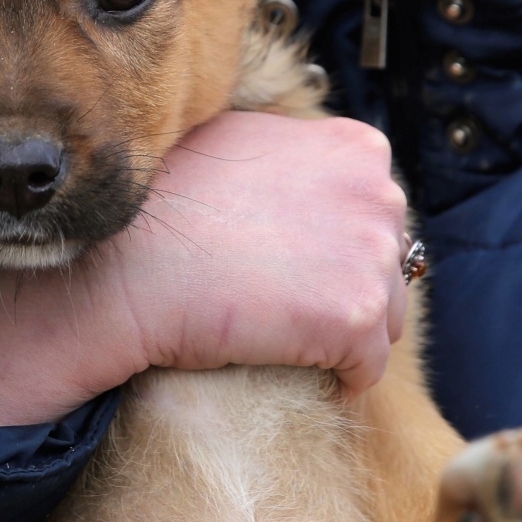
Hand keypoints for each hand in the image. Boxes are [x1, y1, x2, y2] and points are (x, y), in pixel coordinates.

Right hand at [0, 111, 409, 433]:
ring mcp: (372, 254)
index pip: (375, 210)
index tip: (297, 264)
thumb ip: (296, 158)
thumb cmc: (168, 204)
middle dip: (347, 286)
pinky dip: (336, 376)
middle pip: (389, 262)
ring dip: (343, 333)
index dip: (336, 243)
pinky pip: (366, 367)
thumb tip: (311, 179)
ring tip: (284, 336)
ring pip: (384, 317)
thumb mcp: (241, 145)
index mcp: (354, 148)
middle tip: (286, 303)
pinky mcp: (357, 317)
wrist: (131, 260)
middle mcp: (378, 193)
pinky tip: (291, 366)